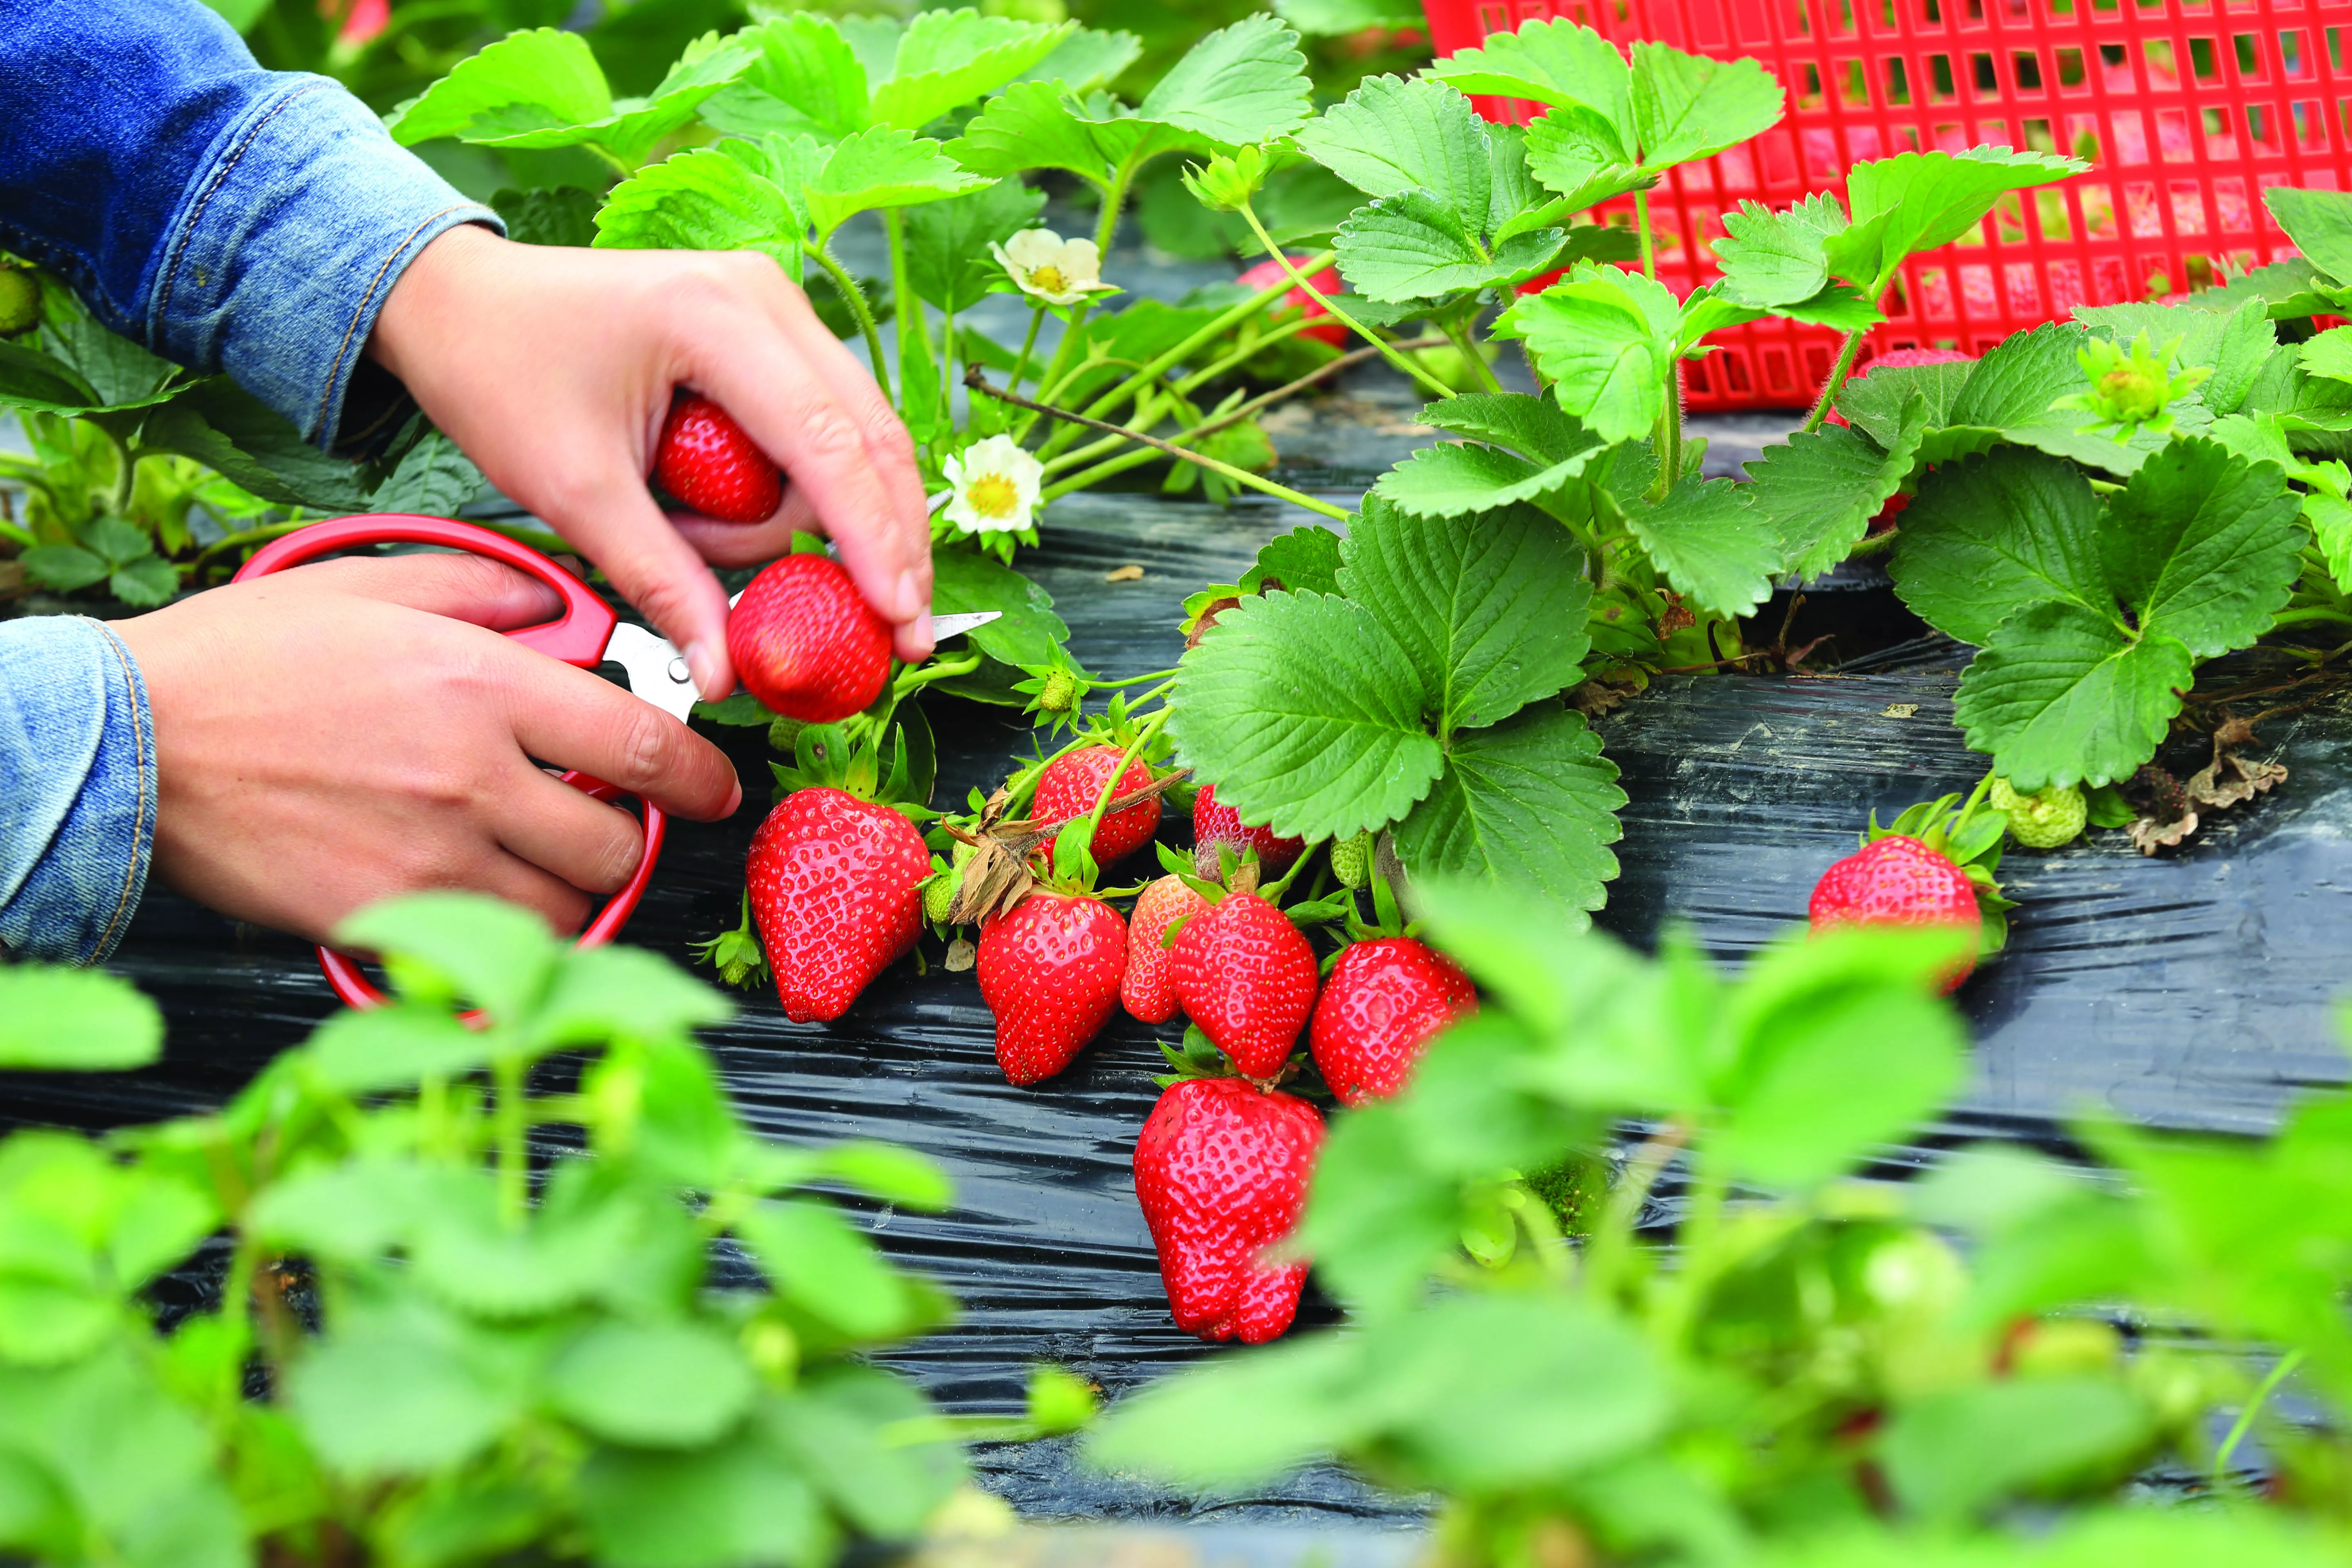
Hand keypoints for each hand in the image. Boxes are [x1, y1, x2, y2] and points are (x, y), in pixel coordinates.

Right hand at [113, 553, 740, 941]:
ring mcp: (430, 857)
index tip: (714, 789)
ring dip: (570, 893)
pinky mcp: (383, 917)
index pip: (641, 747)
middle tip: (602, 824)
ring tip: (535, 863)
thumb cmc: (245, 661)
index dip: (699, 777)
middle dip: (628, 841)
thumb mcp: (375, 583)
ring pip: (564, 909)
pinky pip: (487, 949)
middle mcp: (471, 778)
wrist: (134, 740)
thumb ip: (486, 587)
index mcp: (482, 687)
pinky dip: (501, 936)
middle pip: (617, 844)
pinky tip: (478, 901)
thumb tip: (560, 602)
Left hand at [366, 225, 936, 694]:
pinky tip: (752, 527)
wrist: (456, 302)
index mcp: (717, 317)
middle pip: (871, 438)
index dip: (874, 541)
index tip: (900, 619)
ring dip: (819, 519)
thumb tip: (722, 673)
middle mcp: (766, 298)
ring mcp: (774, 308)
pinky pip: (823, 427)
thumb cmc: (498, 374)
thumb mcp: (575, 492)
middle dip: (887, 541)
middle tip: (897, 631)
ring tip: (706, 546)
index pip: (830, 445)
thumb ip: (661, 581)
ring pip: (857, 437)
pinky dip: (808, 492)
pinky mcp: (769, 332)